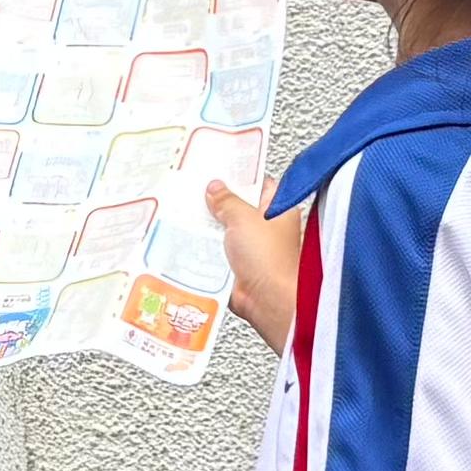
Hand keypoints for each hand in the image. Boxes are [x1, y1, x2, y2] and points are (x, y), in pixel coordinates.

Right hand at [207, 180, 304, 352]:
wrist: (267, 301)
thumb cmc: (270, 260)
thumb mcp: (243, 217)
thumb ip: (227, 199)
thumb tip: (216, 188)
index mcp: (279, 209)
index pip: (259, 183)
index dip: (239, 176)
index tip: (218, 170)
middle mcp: (268, 228)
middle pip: (238, 207)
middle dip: (219, 202)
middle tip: (198, 193)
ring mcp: (253, 249)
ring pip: (226, 230)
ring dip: (210, 226)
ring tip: (191, 214)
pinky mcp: (238, 267)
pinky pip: (218, 251)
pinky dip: (206, 247)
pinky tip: (192, 240)